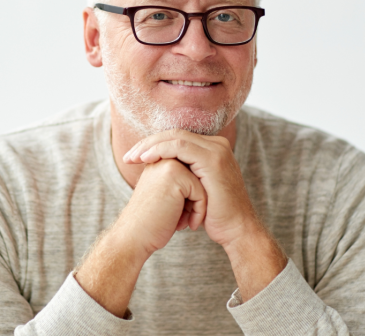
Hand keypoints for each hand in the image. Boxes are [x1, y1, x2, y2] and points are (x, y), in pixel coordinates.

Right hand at [74, 157, 205, 316]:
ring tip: (181, 223)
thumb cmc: (148, 227)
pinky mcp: (174, 176)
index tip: (176, 217)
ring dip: (197, 207)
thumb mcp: (165, 200)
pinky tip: (184, 226)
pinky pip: (201, 192)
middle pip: (199, 179)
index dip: (190, 198)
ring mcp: (167, 164)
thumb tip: (199, 183)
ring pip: (202, 185)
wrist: (132, 240)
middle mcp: (161, 158)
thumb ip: (177, 183)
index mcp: (158, 161)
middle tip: (181, 222)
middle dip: (195, 202)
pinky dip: (198, 211)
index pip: (192, 175)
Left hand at [123, 129, 286, 300]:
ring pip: (175, 137)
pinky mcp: (213, 160)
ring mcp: (217, 150)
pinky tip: (146, 159)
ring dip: (150, 146)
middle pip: (175, 134)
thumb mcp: (196, 189)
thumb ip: (183, 174)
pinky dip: (160, 150)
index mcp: (212, 149)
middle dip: (148, 143)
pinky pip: (180, 147)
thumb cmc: (213, 215)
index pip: (177, 138)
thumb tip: (158, 169)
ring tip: (133, 158)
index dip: (153, 144)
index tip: (133, 157)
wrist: (236, 231)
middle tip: (128, 156)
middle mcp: (217, 145)